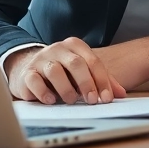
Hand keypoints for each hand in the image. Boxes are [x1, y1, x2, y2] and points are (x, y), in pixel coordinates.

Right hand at [5, 37, 127, 104]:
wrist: (27, 66)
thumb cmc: (62, 71)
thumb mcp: (82, 72)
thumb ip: (102, 80)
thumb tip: (121, 94)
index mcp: (75, 46)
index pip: (93, 61)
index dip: (102, 81)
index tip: (107, 98)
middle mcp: (58, 49)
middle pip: (76, 64)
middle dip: (86, 83)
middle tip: (92, 101)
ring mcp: (41, 60)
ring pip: (55, 70)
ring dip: (66, 89)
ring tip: (72, 101)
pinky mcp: (27, 73)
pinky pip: (34, 81)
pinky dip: (44, 92)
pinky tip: (51, 101)